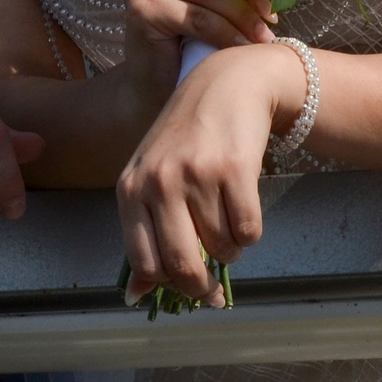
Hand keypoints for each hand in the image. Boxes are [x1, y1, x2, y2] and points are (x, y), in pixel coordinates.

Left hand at [117, 42, 301, 305]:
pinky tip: (243, 207)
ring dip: (231, 248)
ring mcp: (195, 173)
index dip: (170, 287)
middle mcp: (158, 181)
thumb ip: (143, 233)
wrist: (226, 85)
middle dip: (203, 286)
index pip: (145, 262)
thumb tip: (136, 296)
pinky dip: (251, 231)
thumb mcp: (152, 178)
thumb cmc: (185, 138)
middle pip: (182, 265)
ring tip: (227, 220)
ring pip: (222, 249)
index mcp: (130, 188)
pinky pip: (249, 231)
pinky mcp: (234, 168)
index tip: (188, 290)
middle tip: (214, 287)